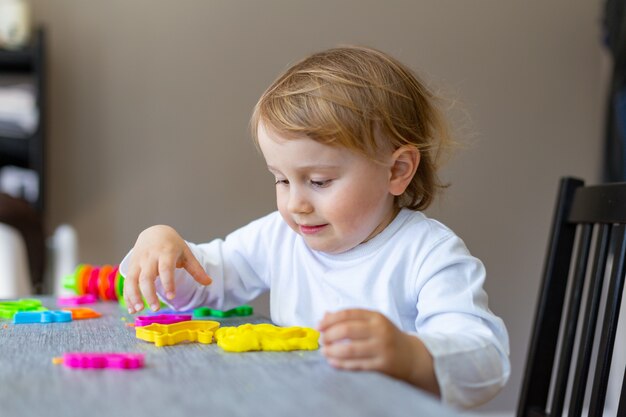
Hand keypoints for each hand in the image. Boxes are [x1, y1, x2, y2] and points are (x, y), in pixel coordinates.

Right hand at [123, 225, 211, 313]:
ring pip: (132, 279)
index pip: (166, 268)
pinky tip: (132, 308)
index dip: (168, 282)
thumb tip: (209, 282)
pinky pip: (127, 282)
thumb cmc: (172, 245)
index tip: (171, 296)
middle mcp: (150, 257)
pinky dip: (127, 296)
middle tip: (156, 309)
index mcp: (166, 252)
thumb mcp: (186, 253)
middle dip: (149, 293)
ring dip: (133, 296)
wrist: (154, 232)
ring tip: (138, 310)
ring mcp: (138, 261)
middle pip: (146, 276)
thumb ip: (196, 269)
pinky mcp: (131, 266)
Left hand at [318, 309, 439, 395]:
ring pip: (350, 349)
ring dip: (332, 351)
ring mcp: (381, 348)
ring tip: (324, 352)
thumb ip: (350, 319)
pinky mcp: (382, 365)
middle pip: (347, 330)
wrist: (411, 356)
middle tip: (321, 340)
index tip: (318, 326)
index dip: (330, 320)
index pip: (348, 314)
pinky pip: (356, 365)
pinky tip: (333, 362)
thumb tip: (324, 316)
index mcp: (376, 317)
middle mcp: (380, 331)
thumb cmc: (387, 337)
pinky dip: (341, 364)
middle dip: (329, 335)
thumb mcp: (372, 323)